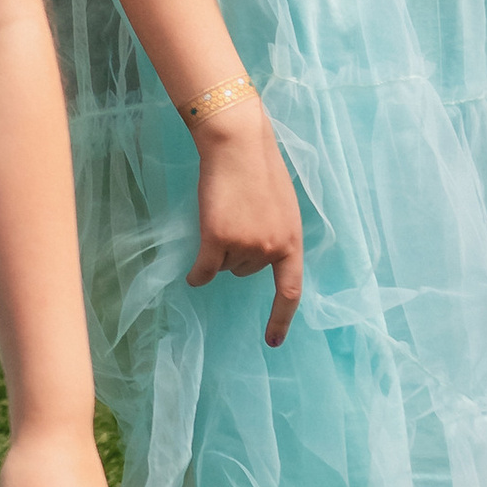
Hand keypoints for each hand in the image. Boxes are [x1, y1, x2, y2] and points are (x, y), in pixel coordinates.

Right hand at [188, 94, 303, 347]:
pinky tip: (194, 276)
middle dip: (238, 252)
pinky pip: (205, 270)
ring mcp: (245, 246)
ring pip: (226, 266)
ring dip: (220, 249)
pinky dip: (198, 274)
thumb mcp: (281, 207)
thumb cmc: (259, 168)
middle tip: (235, 216)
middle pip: (246, 271)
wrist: (238, 145)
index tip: (272, 341)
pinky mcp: (217, 239)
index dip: (281, 318)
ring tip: (223, 214)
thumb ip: (276, 234)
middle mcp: (271, 249)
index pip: (291, 290)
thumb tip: (259, 257)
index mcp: (292, 241)